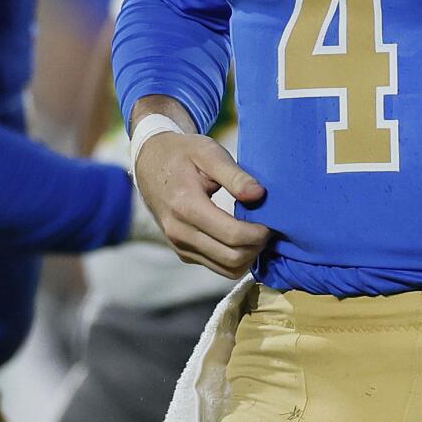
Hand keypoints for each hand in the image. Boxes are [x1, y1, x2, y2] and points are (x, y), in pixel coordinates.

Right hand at [132, 127, 267, 278]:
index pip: (232, 235)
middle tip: (268, 227)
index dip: (259, 233)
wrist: (150, 163)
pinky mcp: (183, 252)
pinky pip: (217, 266)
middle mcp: (179, 232)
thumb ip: (235, 175)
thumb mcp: (209, 153)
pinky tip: (242, 237)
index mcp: (186, 205)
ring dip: (248, 255)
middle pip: (232, 257)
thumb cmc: (182, 154)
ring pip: (226, 269)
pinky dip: (235, 258)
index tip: (271, 221)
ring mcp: (179, 245)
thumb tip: (259, 195)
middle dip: (257, 246)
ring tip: (256, 232)